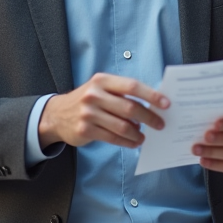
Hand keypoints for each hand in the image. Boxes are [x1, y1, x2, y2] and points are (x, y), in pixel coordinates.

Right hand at [38, 73, 168, 148]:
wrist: (57, 114)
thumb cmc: (88, 100)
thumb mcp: (101, 88)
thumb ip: (122, 93)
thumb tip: (151, 105)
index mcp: (102, 80)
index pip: (132, 86)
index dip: (151, 95)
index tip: (166, 103)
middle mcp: (95, 94)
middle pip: (130, 107)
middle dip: (149, 117)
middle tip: (160, 124)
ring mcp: (89, 113)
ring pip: (123, 125)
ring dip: (138, 133)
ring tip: (144, 137)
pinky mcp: (86, 129)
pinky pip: (113, 137)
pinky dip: (127, 141)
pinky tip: (133, 142)